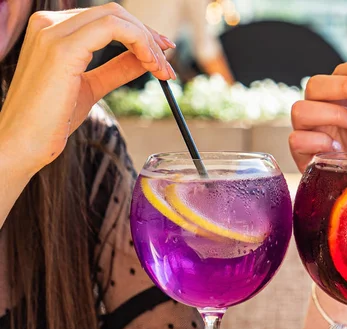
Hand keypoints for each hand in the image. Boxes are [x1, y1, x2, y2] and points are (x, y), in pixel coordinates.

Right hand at [0, 3, 175, 175]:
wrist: (24, 142)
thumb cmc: (50, 120)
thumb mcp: (90, 87)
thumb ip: (115, 70)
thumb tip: (143, 60)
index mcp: (52, 30)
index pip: (105, 18)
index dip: (139, 34)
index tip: (161, 54)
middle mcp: (49, 23)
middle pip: (113, 13)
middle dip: (148, 36)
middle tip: (167, 62)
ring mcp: (53, 33)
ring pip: (116, 17)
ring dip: (147, 42)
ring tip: (162, 70)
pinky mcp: (63, 49)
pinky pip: (113, 30)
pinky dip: (140, 44)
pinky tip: (150, 65)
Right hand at [289, 58, 346, 171]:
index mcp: (339, 100)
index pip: (338, 73)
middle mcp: (319, 111)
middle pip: (314, 85)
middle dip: (342, 85)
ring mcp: (307, 132)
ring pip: (300, 109)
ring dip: (331, 113)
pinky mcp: (300, 154)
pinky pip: (297, 139)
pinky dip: (318, 141)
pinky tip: (336, 149)